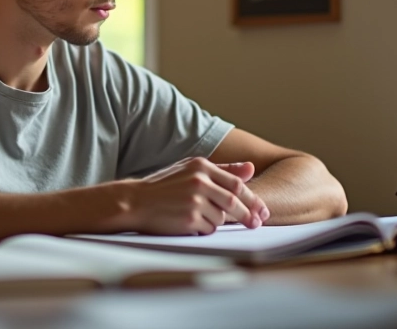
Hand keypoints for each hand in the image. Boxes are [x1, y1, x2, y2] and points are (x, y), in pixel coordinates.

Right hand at [120, 157, 269, 234]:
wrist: (134, 201)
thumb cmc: (163, 186)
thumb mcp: (190, 169)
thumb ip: (222, 170)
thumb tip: (251, 169)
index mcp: (201, 166)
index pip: (236, 183)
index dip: (253, 199)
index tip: (262, 210)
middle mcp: (199, 181)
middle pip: (234, 202)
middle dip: (248, 215)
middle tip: (256, 223)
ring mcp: (194, 200)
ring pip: (221, 218)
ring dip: (217, 221)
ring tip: (199, 217)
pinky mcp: (189, 218)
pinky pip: (209, 228)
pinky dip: (205, 229)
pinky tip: (190, 223)